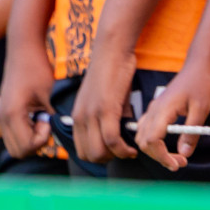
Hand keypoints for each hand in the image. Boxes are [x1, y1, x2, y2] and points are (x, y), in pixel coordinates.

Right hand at [0, 38, 53, 158]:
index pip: (26, 147)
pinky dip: (17, 131)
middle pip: (17, 151)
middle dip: (35, 142)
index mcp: (12, 114)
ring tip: (38, 118)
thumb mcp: (50, 95)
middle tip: (45, 121)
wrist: (24, 48)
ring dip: (27, 137)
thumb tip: (59, 134)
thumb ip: (52, 118)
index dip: (42, 139)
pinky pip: (4, 133)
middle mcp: (1, 117)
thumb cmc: (38, 68)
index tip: (49, 120)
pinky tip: (28, 117)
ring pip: (12, 144)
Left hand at [70, 44, 137, 163]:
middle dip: (108, 159)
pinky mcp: (106, 109)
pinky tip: (132, 147)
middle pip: (89, 156)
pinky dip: (123, 149)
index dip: (100, 157)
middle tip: (124, 152)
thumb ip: (106, 119)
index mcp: (77, 117)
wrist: (112, 49)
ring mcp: (92, 114)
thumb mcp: (103, 99)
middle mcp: (80, 118)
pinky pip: (112, 140)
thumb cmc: (111, 71)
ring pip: (100, 152)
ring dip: (117, 156)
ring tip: (130, 150)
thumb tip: (118, 136)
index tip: (115, 152)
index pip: (81, 151)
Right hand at [134, 59, 209, 170]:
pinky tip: (167, 143)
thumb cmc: (202, 82)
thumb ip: (191, 132)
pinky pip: (146, 129)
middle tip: (180, 162)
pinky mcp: (157, 109)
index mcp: (163, 109)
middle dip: (159, 156)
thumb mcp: (202, 108)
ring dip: (155, 150)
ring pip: (142, 137)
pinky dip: (153, 141)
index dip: (162, 156)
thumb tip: (184, 153)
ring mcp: (154, 109)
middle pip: (144, 142)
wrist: (199, 64)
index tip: (178, 163)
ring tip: (175, 156)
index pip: (152, 140)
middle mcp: (154, 110)